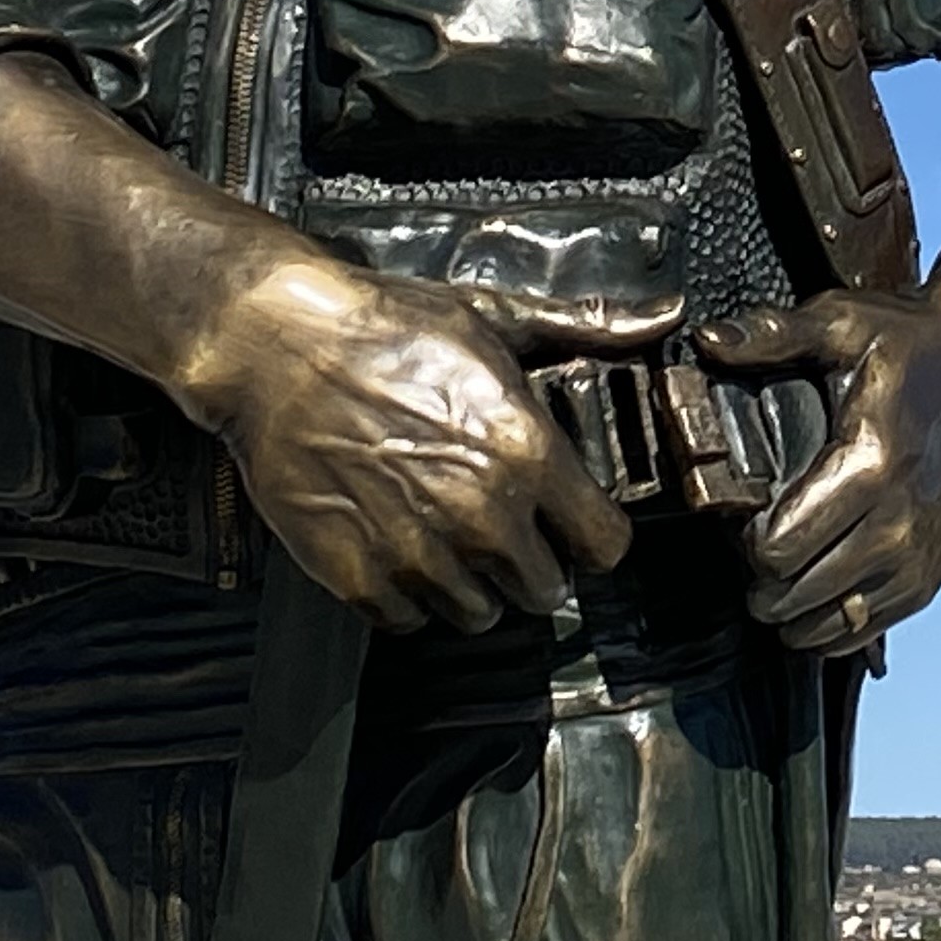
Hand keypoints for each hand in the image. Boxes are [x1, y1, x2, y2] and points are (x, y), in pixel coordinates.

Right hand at [173, 258, 674, 634]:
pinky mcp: (357, 576)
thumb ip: (587, 330)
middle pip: (543, 590)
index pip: (603, 544)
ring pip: (478, 614)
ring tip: (446, 534)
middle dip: (533, 562)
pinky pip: (408, 622)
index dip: (593, 536)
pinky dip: (408, 596)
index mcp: (525, 452)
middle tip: (504, 527)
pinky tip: (400, 546)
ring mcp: (417, 552)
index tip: (575, 526)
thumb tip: (661, 319)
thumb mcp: (497, 319)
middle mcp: (480, 513)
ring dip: (471, 584)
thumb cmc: (385, 328)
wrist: (278, 348)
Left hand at [696, 254, 940, 654]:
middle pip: (795, 596)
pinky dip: (828, 625)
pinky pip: (862, 630)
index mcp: (872, 465)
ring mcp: (918, 557)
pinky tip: (813, 591)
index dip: (746, 540)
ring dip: (790, 611)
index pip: (780, 549)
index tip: (746, 516)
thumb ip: (771, 336)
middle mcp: (899, 523)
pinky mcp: (930, 576)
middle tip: (754, 546)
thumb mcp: (843, 323)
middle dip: (760, 580)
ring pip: (828, 625)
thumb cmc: (914, 345)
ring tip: (778, 575)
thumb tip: (707, 341)